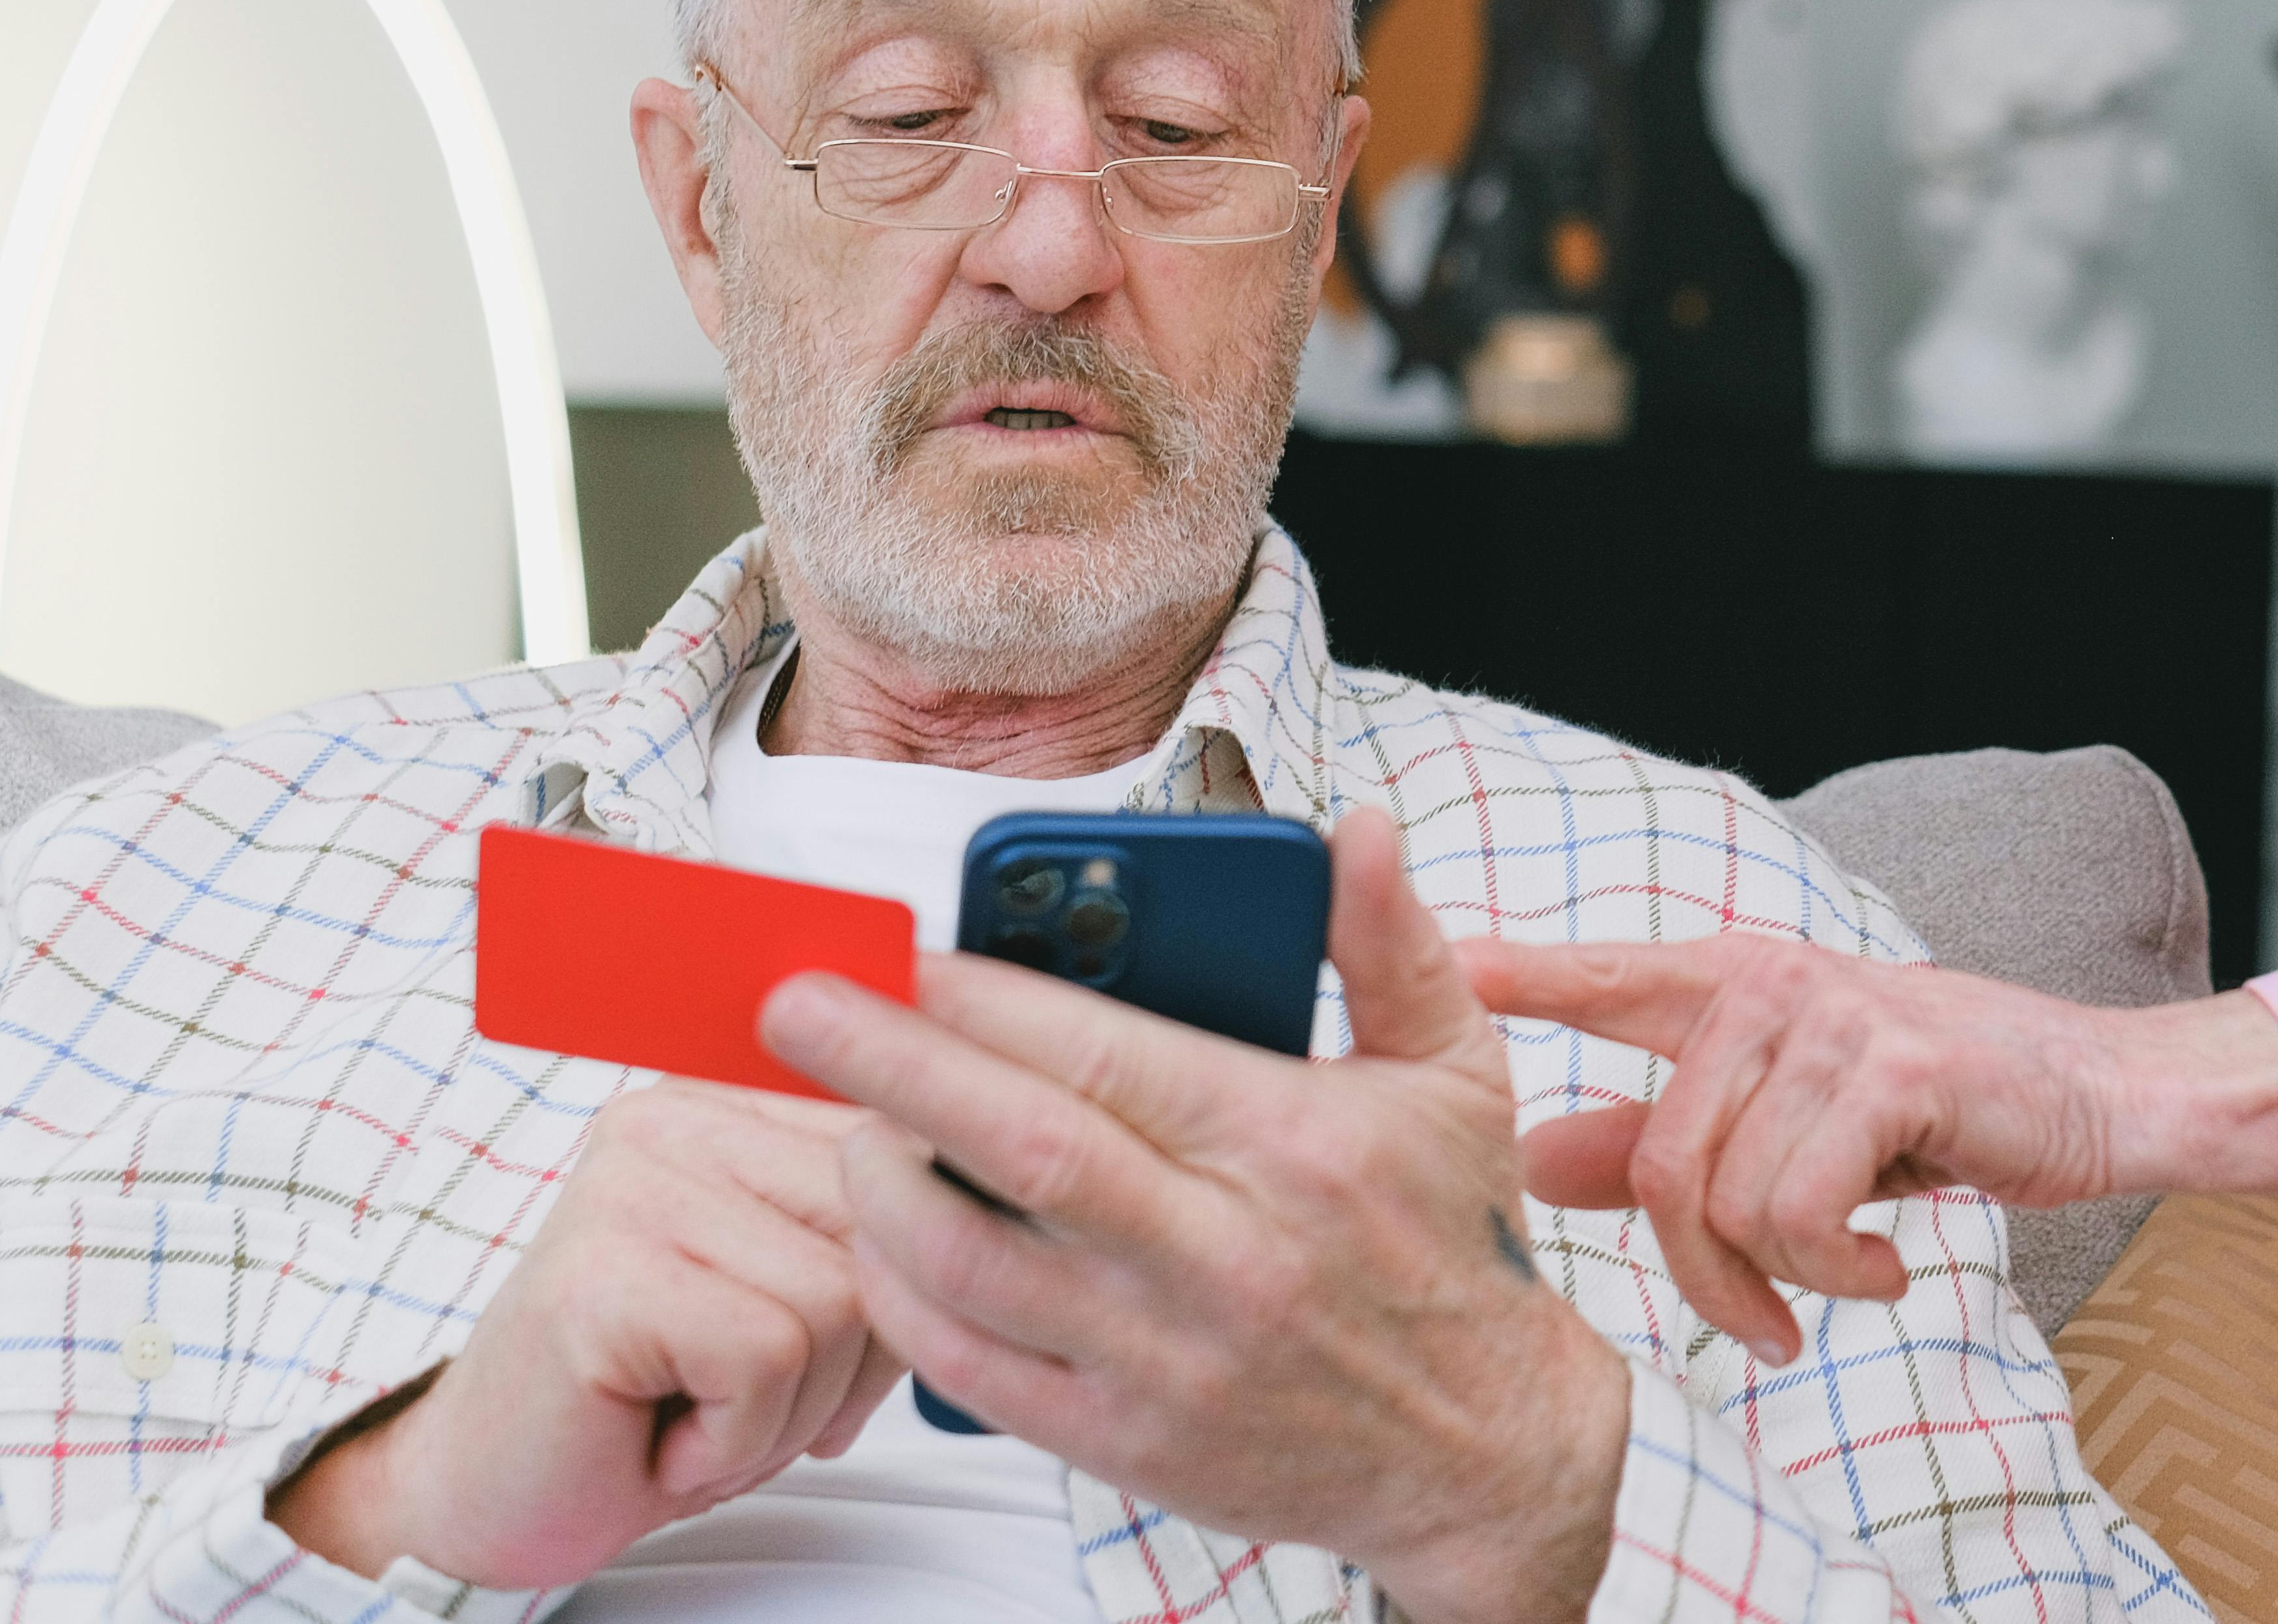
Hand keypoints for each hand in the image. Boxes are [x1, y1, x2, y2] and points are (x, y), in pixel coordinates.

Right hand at [269, 1083, 899, 1588]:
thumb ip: (875, 1239)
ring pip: (840, 1299)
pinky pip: (769, 1355)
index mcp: (732, 1102)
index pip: (907, 1155)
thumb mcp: (796, 1298)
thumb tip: (984, 1219)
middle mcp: (679, 1114)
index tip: (806, 1345)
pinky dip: (736, 1436)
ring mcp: (632, 1184)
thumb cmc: (654, 1403)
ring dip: (788, 1406)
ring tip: (694, 1410)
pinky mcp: (602, 1272)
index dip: (894, 1287)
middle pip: (888, 1229)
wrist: (494, 1497)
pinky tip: (663, 1435)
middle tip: (739, 1394)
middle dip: (849, 1356)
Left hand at [760, 809, 1625, 1623]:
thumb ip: (1390, 941)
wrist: (1482, 1447)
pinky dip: (904, 1299)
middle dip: (887, 1065)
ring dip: (881, 1184)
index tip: (908, 949)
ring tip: (842, 1121)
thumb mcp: (1456, 1071)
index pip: (1103, 1054)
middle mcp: (1225, 1254)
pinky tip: (882, 1238)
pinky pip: (970, 1368)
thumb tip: (1353, 829)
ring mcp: (1166, 1358)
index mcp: (1294, 1144)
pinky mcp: (1126, 1442)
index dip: (987, 995)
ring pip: (971, 1262)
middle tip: (795, 1005)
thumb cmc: (1455, 1242)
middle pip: (1015, 1146)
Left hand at [1452, 934, 2277, 1362]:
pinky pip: (1801, 1209)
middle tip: (1762, 1322)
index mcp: (1737, 983)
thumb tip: (1532, 1162)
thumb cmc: (1944, 1107)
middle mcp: (1770, 983)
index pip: (1608, 973)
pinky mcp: (1887, 1067)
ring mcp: (1828, 1018)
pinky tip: (1883, 1263)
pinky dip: (1838, 1268)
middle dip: (1705, 1275)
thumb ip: (1663, 1135)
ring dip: (1785, 1280)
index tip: (1445, 964)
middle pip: (1664, 1163)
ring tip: (1843, 1276)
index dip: (1521, 973)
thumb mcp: (1793, 1123)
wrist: (2102, 1095)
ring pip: (1731, 1198)